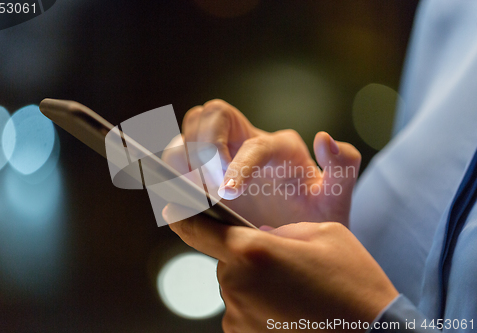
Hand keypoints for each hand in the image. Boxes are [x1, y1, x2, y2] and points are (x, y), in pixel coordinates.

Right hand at [162, 99, 360, 227]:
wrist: (297, 233)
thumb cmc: (315, 217)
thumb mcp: (335, 198)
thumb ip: (343, 167)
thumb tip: (324, 138)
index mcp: (279, 147)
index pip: (254, 143)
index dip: (237, 163)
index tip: (227, 193)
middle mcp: (248, 141)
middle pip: (212, 114)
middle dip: (203, 146)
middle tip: (206, 186)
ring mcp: (223, 153)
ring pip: (190, 127)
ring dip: (182, 154)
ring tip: (185, 188)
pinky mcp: (205, 170)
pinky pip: (178, 155)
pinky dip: (171, 169)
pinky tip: (175, 196)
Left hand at [163, 205, 398, 332]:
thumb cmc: (352, 282)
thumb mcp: (323, 232)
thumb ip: (280, 230)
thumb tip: (258, 237)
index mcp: (252, 251)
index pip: (197, 229)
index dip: (182, 215)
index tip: (171, 207)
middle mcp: (237, 285)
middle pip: (226, 261)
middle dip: (248, 257)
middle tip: (284, 265)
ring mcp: (239, 318)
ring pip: (236, 288)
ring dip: (255, 284)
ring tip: (293, 292)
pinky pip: (243, 312)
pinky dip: (260, 308)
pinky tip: (289, 310)